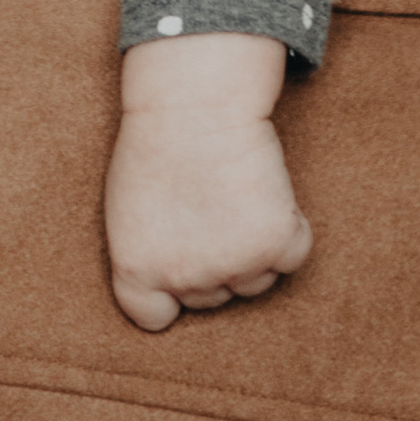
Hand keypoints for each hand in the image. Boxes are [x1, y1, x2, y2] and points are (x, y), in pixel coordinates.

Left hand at [104, 34, 310, 332]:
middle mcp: (185, 279)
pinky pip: (293, 255)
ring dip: (254, 248)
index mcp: (137, 271)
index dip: (170, 292)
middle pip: (213, 296)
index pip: (153, 317)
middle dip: (215, 261)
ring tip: (235, 194)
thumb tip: (173, 284)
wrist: (194, 103)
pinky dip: (290, 229)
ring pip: (256, 280)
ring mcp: (232, 266)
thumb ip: (147, 254)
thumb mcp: (126, 210)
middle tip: (210, 205)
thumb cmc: (157, 144)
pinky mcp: (275, 244)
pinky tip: (266, 193)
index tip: (180, 260)